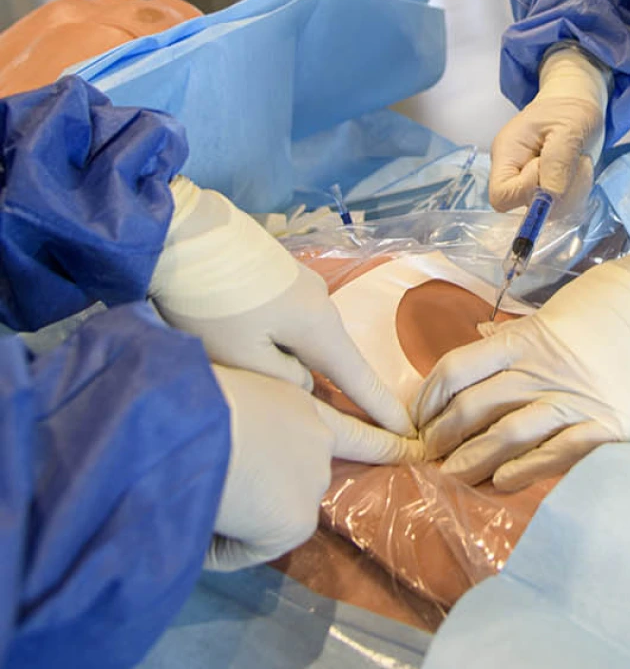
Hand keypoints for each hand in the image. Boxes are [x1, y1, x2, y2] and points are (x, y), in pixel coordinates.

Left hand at [150, 178, 416, 451]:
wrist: (181, 234)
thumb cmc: (212, 303)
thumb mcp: (245, 359)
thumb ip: (285, 382)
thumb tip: (304, 383)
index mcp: (318, 327)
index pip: (359, 378)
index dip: (382, 409)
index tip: (409, 434)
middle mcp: (320, 304)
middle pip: (334, 358)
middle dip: (338, 390)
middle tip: (334, 425)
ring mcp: (301, 286)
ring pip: (308, 340)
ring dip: (299, 364)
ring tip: (277, 385)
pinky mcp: (278, 278)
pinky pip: (293, 323)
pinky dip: (285, 344)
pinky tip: (259, 349)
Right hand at [206, 365, 411, 571]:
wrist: (186, 426)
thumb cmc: (189, 399)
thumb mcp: (225, 395)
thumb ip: (248, 421)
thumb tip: (232, 454)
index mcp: (298, 403)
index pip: (351, 425)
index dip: (383, 441)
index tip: (414, 449)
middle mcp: (318, 440)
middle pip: (302, 479)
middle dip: (273, 490)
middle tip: (236, 485)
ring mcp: (312, 481)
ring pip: (271, 516)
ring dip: (241, 516)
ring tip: (201, 493)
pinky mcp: (297, 520)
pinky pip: (249, 547)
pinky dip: (221, 545)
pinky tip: (203, 518)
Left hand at [414, 228, 629, 489]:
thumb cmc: (621, 299)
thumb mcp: (561, 307)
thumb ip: (521, 331)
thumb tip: (483, 338)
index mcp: (529, 337)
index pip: (458, 367)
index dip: (430, 397)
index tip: (419, 417)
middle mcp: (545, 369)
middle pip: (474, 407)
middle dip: (443, 436)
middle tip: (428, 456)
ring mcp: (578, 398)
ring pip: (507, 435)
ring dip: (473, 460)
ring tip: (452, 476)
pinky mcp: (611, 424)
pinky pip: (558, 453)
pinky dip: (526, 470)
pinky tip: (504, 483)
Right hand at [489, 46, 608, 211]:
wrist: (575, 104)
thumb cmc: (568, 110)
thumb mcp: (569, 127)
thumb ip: (558, 161)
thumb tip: (550, 196)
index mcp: (507, 155)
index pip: (501, 195)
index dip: (526, 190)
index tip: (549, 165)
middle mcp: (514, 175)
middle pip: (526, 207)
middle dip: (558, 189)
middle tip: (574, 160)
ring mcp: (532, 186)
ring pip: (550, 211)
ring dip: (574, 189)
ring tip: (579, 160)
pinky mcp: (549, 191)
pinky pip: (564, 206)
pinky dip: (579, 190)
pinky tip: (580, 167)